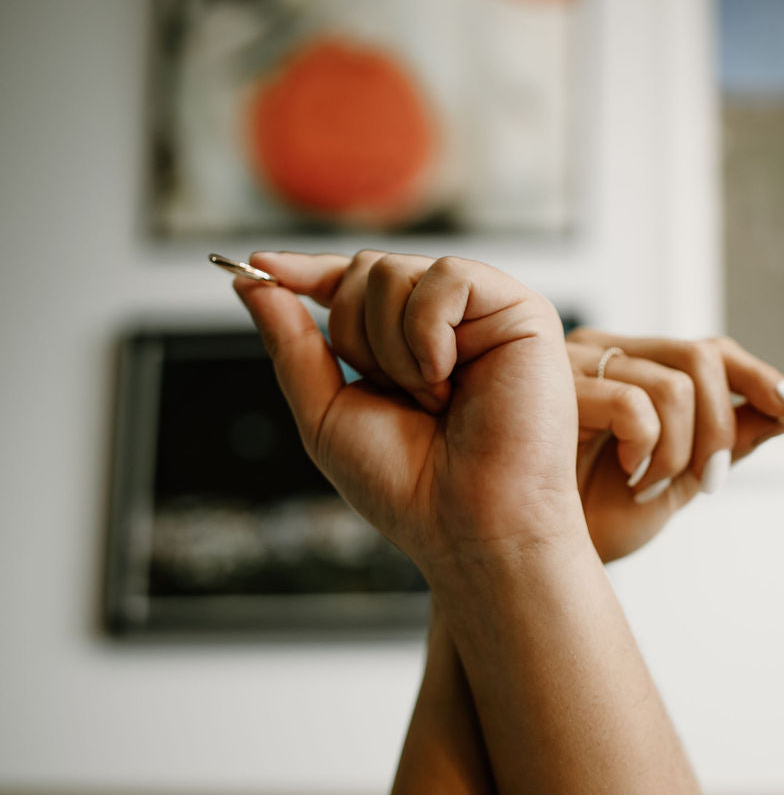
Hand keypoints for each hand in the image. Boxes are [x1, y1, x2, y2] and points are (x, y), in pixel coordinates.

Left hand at [233, 250, 583, 574]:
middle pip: (367, 270)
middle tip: (399, 398)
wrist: (471, 528)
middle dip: (356, 338)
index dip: (307, 272)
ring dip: (392, 349)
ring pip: (396, 272)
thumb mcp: (326, 413)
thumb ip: (291, 343)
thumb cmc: (411, 488)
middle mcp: (448, 321)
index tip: (260, 267)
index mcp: (407, 343)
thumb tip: (250, 282)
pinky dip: (429, 333)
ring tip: (432, 398)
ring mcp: (485, 312)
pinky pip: (447, 278)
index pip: (352, 284)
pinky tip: (449, 379)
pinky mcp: (521, 311)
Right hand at [566, 330, 783, 561]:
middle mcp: (606, 354)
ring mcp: (577, 363)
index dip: (763, 377)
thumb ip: (730, 442)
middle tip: (705, 480)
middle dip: (722, 425)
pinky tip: (627, 476)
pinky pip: (637, 404)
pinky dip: (648, 449)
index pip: (712, 351)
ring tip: (650, 487)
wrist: (527, 558)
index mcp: (635, 371)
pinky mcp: (555, 385)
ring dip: (681, 450)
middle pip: (702, 356)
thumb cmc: (591, 520)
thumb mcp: (680, 480)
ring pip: (676, 383)